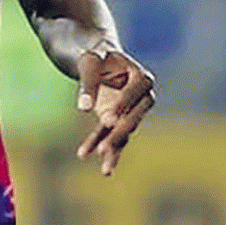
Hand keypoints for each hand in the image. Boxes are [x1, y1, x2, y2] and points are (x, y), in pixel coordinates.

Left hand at [75, 45, 154, 176]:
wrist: (98, 60)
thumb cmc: (96, 55)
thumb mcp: (90, 62)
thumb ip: (88, 83)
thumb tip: (84, 108)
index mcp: (141, 77)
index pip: (134, 93)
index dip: (122, 105)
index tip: (108, 119)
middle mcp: (141, 97)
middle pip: (133, 118)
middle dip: (119, 134)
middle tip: (105, 149)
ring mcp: (130, 112)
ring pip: (123, 132)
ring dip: (112, 148)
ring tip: (105, 169)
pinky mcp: (117, 121)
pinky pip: (109, 136)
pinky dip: (97, 145)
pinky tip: (88, 158)